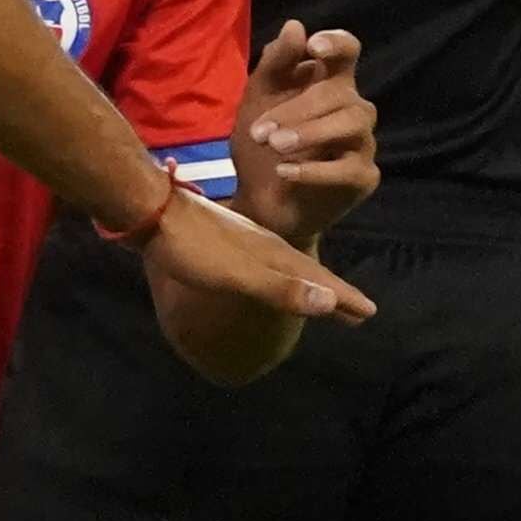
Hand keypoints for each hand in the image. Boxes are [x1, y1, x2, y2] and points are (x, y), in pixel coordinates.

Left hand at [139, 187, 372, 324]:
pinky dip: (279, 271)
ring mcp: (246, 240)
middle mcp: (267, 245)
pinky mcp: (225, 239)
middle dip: (333, 294)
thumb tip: (328, 303)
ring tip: (322, 294)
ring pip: (288, 265)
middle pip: (308, 274)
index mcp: (274, 255)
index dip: (342, 299)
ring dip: (309, 282)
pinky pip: (265, 260)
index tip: (369, 313)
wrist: (151, 208)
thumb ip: (279, 288)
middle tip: (358, 311)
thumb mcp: (237, 273)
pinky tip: (270, 271)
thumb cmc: (191, 246)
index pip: (318, 282)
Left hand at [228, 25, 379, 245]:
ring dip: (310, 132)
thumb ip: (274, 65)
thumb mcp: (256, 102)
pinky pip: (350, 168)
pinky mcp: (362, 177)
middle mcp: (352, 110)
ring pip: (353, 124)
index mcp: (330, 85)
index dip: (338, 44)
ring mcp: (362, 144)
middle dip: (298, 108)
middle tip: (260, 130)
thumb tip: (295, 26)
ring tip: (275, 145)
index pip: (348, 52)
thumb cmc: (261, 147)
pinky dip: (315, 170)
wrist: (259, 204)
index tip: (315, 47)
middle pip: (342, 93)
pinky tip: (286, 172)